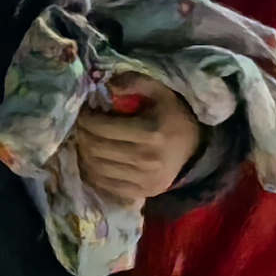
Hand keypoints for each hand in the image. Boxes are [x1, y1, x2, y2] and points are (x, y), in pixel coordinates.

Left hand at [69, 80, 201, 207]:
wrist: (194, 148)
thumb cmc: (172, 115)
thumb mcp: (159, 91)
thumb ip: (134, 81)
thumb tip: (107, 85)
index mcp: (150, 133)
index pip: (102, 128)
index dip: (86, 119)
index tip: (85, 112)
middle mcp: (146, 160)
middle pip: (96, 149)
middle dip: (82, 135)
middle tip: (82, 126)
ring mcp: (144, 180)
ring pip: (95, 168)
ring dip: (84, 153)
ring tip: (86, 141)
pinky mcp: (141, 193)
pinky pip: (104, 186)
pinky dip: (91, 172)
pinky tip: (92, 159)